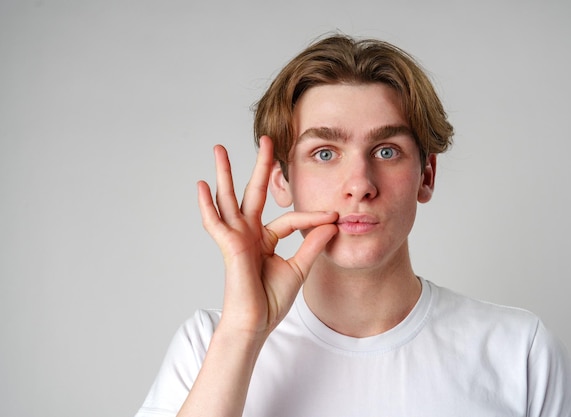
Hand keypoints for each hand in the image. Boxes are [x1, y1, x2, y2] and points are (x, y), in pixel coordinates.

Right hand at [197, 136, 337, 339]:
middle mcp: (249, 233)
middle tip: (267, 140)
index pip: (291, 219)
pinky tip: (203, 185)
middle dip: (262, 167)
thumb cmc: (271, 301)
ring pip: (230, 198)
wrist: (257, 324)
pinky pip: (215, 222)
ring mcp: (237, 238)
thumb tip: (331, 225)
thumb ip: (312, 245)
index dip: (313, 218)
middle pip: (255, 193)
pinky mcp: (229, 246)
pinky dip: (207, 205)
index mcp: (265, 239)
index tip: (334, 218)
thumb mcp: (298, 269)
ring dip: (225, 173)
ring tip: (219, 149)